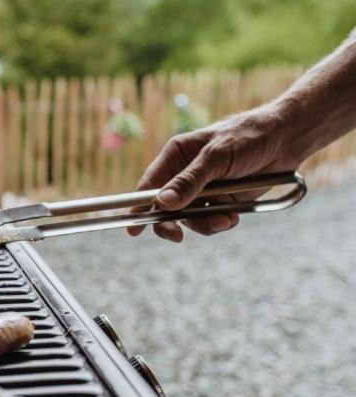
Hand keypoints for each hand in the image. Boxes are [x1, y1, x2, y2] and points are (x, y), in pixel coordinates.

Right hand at [128, 106, 302, 241]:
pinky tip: (233, 215)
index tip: (132, 228)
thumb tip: (162, 203)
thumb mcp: (215, 157)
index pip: (149, 185)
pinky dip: (219, 223)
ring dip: (204, 224)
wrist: (288, 139)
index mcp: (176, 156)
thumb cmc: (248, 137)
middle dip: (171, 223)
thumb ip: (189, 182)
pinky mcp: (221, 201)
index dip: (137, 207)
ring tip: (225, 219)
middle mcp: (184, 175)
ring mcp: (203, 190)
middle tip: (177, 236)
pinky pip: (210, 221)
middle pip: (164, 208)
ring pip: (188, 219)